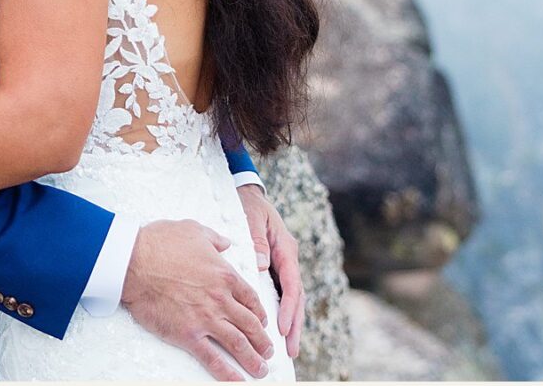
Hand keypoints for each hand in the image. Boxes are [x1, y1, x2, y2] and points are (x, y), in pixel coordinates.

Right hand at [120, 219, 272, 381]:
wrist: (133, 261)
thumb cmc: (160, 242)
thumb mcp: (193, 230)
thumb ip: (214, 239)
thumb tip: (225, 243)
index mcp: (225, 275)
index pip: (252, 300)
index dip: (260, 314)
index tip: (262, 323)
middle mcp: (221, 299)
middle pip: (251, 325)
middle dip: (262, 341)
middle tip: (268, 351)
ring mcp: (206, 319)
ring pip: (239, 344)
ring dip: (253, 360)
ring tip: (260, 370)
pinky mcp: (188, 335)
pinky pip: (213, 359)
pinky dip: (227, 373)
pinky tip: (237, 381)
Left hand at [238, 184, 302, 358]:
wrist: (246, 193)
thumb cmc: (248, 204)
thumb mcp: (252, 216)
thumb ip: (256, 238)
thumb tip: (261, 264)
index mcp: (285, 248)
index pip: (291, 283)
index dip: (288, 308)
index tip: (281, 327)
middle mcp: (287, 259)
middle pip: (296, 297)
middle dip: (294, 324)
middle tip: (290, 350)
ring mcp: (282, 266)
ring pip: (291, 299)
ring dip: (291, 324)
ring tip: (288, 349)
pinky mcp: (274, 270)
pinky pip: (280, 295)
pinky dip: (281, 313)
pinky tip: (278, 332)